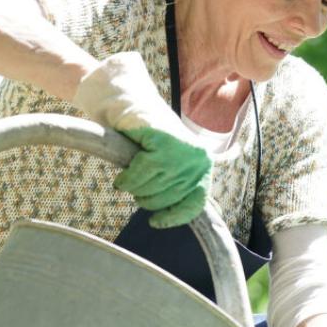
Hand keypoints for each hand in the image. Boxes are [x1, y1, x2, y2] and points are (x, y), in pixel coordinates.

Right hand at [73, 52, 210, 227]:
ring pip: (152, 189)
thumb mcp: (170, 166)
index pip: (195, 204)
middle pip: (167, 198)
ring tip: (130, 178)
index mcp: (204, 166)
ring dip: (135, 188)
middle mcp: (199, 159)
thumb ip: (179, 187)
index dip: (174, 217)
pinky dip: (127, 179)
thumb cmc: (149, 140)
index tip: (155, 222)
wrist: (132, 105)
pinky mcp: (164, 143)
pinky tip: (123, 177)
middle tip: (136, 186)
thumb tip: (183, 219)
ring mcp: (183, 151)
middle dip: (147, 197)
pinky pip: (140, 175)